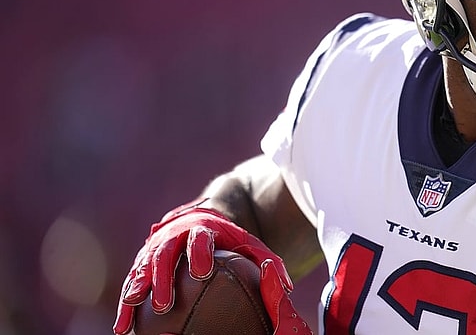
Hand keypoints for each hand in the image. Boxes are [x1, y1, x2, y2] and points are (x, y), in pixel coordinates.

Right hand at [113, 200, 310, 333]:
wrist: (204, 216)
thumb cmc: (231, 237)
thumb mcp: (251, 243)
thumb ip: (268, 261)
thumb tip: (288, 287)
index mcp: (202, 228)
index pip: (199, 238)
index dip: (198, 252)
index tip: (201, 271)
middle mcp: (174, 235)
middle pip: (165, 254)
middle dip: (163, 277)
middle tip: (166, 303)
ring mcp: (156, 248)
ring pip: (143, 268)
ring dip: (137, 289)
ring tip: (134, 311)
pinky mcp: (143, 262)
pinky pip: (132, 283)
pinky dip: (126, 304)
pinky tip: (123, 327)